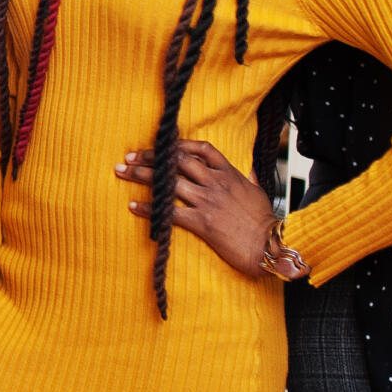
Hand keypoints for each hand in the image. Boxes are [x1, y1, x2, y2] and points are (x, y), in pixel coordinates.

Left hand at [115, 139, 276, 278]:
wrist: (270, 246)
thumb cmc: (265, 222)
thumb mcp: (259, 193)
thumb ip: (249, 179)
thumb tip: (250, 170)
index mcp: (229, 174)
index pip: (200, 150)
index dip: (178, 144)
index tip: (160, 145)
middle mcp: (216, 183)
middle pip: (177, 161)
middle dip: (151, 156)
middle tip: (130, 156)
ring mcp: (208, 201)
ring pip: (169, 182)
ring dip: (142, 175)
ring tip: (122, 171)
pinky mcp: (202, 222)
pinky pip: (169, 212)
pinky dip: (149, 209)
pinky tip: (134, 206)